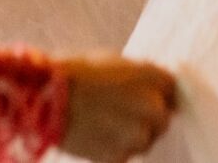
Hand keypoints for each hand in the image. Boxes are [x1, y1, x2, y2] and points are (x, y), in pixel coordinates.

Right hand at [59, 55, 176, 162]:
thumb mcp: (113, 63)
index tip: (147, 95)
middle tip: (122, 112)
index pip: (173, 89)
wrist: (44, 100)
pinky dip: (114, 148)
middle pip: (163, 118)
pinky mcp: (120, 157)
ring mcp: (138, 136)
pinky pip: (125, 153)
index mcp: (152, 79)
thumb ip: (138, 77)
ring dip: (132, 135)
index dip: (160, 93)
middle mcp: (152, 108)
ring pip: (145, 140)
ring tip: (104, 123)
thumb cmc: (74, 73)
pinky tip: (95, 134)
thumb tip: (148, 88)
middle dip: (147, 117)